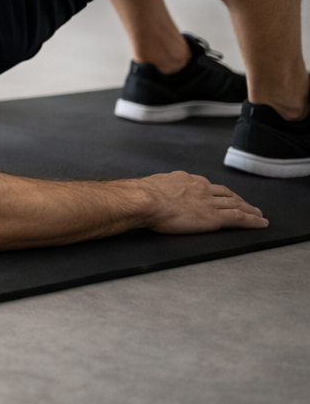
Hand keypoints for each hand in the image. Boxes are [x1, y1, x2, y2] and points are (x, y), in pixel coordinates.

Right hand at [139, 171, 267, 233]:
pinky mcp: (214, 217)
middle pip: (226, 193)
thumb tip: (156, 193)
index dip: (219, 192)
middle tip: (249, 205)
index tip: (224, 195)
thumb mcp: (153, 186)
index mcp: (185, 180)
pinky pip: (239, 218)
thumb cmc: (142, 196)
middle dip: (239, 199)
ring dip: (250, 209)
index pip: (208, 186)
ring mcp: (208, 202)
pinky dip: (253, 221)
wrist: (144, 200)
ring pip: (236, 204)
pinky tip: (261, 223)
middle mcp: (200, 188)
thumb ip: (161, 189)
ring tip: (258, 215)